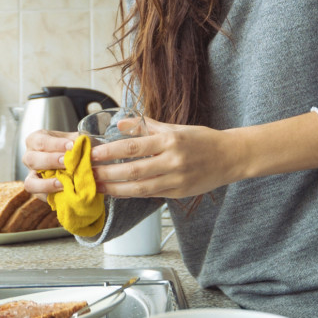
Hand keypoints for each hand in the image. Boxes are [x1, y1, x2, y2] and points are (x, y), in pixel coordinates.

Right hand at [21, 129, 75, 199]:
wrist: (73, 161)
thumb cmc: (71, 147)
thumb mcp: (75, 139)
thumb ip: (79, 142)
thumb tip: (85, 147)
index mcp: (36, 140)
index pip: (40, 141)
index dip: (56, 144)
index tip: (72, 146)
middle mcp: (30, 157)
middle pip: (31, 159)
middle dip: (50, 161)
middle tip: (66, 162)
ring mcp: (32, 176)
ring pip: (30, 182)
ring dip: (46, 184)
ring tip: (62, 183)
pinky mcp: (38, 191)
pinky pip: (39, 196)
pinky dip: (51, 196)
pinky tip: (64, 193)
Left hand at [89, 117, 245, 199]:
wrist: (230, 157)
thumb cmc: (202, 140)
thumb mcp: (175, 128)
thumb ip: (146, 126)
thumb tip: (121, 123)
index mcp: (170, 141)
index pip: (134, 147)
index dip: (110, 151)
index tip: (92, 153)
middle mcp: (172, 161)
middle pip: (133, 170)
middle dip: (107, 173)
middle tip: (87, 174)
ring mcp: (176, 180)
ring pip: (139, 188)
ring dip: (114, 189)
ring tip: (96, 187)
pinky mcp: (178, 193)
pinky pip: (150, 194)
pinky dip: (131, 194)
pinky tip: (116, 192)